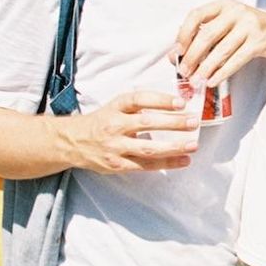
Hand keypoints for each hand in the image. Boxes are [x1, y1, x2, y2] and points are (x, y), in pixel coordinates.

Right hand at [71, 92, 197, 172]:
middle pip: (146, 123)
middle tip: (194, 122)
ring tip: (193, 144)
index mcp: (115, 107)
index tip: (181, 102)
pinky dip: (167, 163)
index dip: (161, 100)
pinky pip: (145, 165)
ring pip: (147, 148)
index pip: (139, 99)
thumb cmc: (102, 122)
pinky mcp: (117, 165)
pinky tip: (183, 160)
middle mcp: (114, 125)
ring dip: (173, 147)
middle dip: (173, 123)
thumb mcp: (116, 107)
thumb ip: (139, 106)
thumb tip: (176, 105)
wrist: (72, 142)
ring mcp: (115, 147)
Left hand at [175, 0, 265, 86]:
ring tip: (196, 81)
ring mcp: (250, 25)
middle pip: (207, 35)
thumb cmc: (250, 31)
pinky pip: (236, 60)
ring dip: (206, 68)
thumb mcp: (228, 25)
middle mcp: (236, 12)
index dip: (184, 34)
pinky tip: (213, 81)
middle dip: (193, 56)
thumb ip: (204, 35)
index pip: (196, 15)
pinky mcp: (260, 41)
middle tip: (184, 72)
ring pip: (221, 50)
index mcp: (223, 6)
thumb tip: (176, 54)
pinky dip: (222, 73)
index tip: (178, 52)